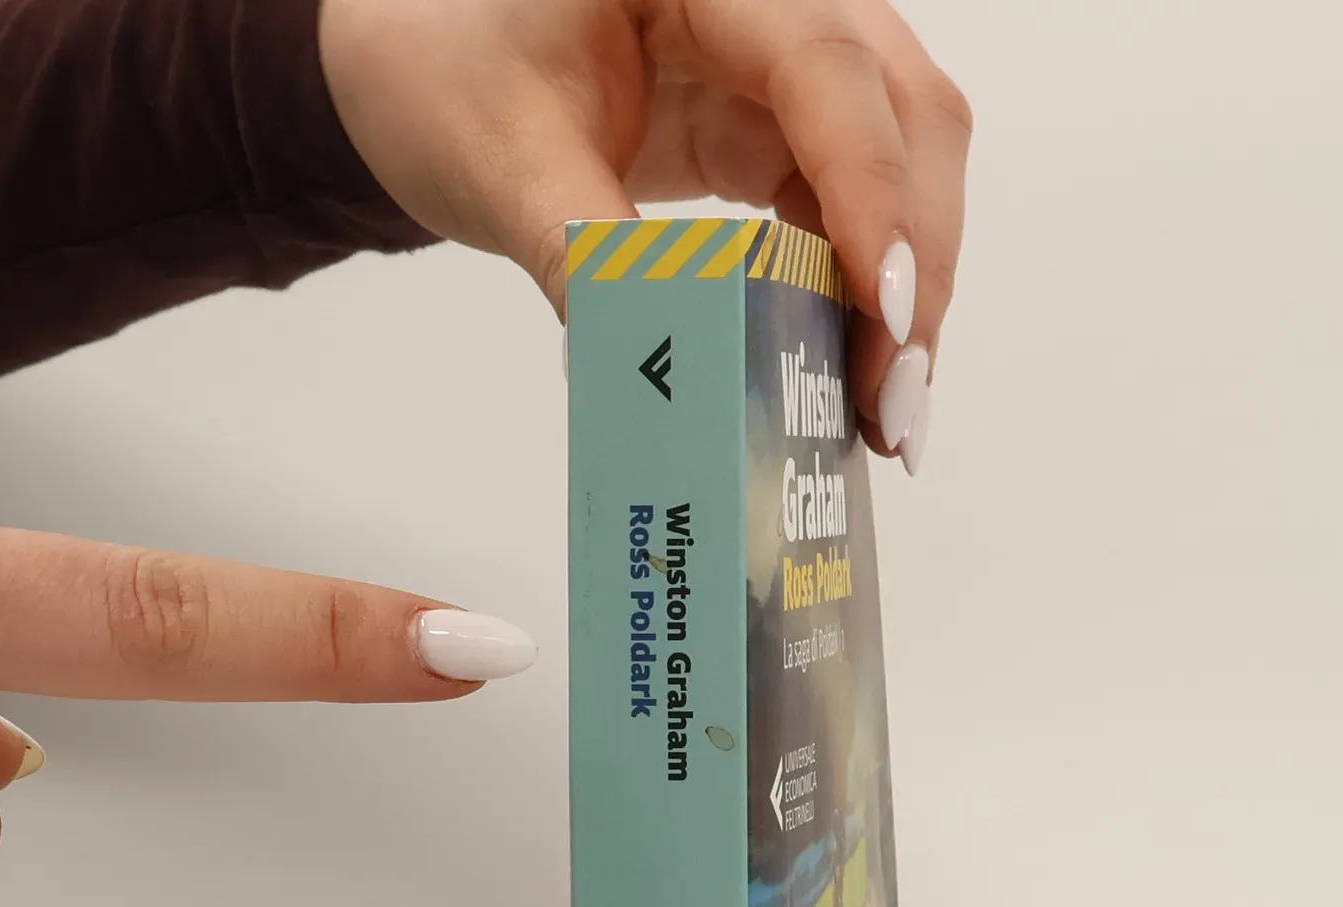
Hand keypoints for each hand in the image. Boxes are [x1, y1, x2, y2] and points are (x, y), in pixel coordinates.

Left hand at [319, 0, 968, 468]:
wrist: (429, 62)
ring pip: (904, 161)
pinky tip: (852, 370)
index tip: (884, 314)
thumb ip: (596, 262)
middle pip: (904, 113)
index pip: (826, 69)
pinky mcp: (784, 125)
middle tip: (893, 398)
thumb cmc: (448, 74)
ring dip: (905, 288)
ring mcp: (790, 58)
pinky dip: (864, 290)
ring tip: (882, 412)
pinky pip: (857, 203)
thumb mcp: (504, 163)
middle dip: (913, 260)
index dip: (870, 194)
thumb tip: (672, 379)